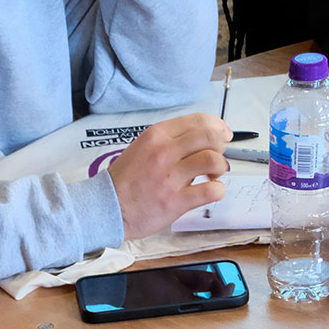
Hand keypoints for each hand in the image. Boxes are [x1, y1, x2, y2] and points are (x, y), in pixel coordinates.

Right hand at [108, 113, 233, 241]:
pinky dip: (218, 190)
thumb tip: (201, 141)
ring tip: (214, 175)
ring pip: (212, 160)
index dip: (217, 126)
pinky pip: (210, 191)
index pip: (198, 120)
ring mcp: (170, 177)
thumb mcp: (143, 148)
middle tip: (220, 154)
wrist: (107, 208)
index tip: (222, 135)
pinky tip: (212, 191)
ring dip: (220, 166)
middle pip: (209, 135)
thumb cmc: (125, 181)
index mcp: (157, 135)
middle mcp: (164, 152)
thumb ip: (170, 142)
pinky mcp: (175, 202)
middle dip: (221, 144)